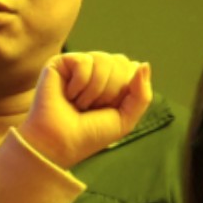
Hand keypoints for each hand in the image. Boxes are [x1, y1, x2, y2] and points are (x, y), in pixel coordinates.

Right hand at [20, 51, 151, 175]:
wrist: (58, 143)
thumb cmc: (89, 135)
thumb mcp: (125, 119)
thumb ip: (142, 95)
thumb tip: (144, 64)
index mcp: (113, 82)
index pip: (133, 68)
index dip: (125, 91)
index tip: (109, 110)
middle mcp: (97, 70)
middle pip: (121, 62)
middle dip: (111, 91)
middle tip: (92, 108)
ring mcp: (79, 65)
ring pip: (104, 59)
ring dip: (94, 90)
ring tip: (79, 104)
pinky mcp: (61, 62)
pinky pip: (85, 61)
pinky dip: (79, 84)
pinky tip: (68, 95)